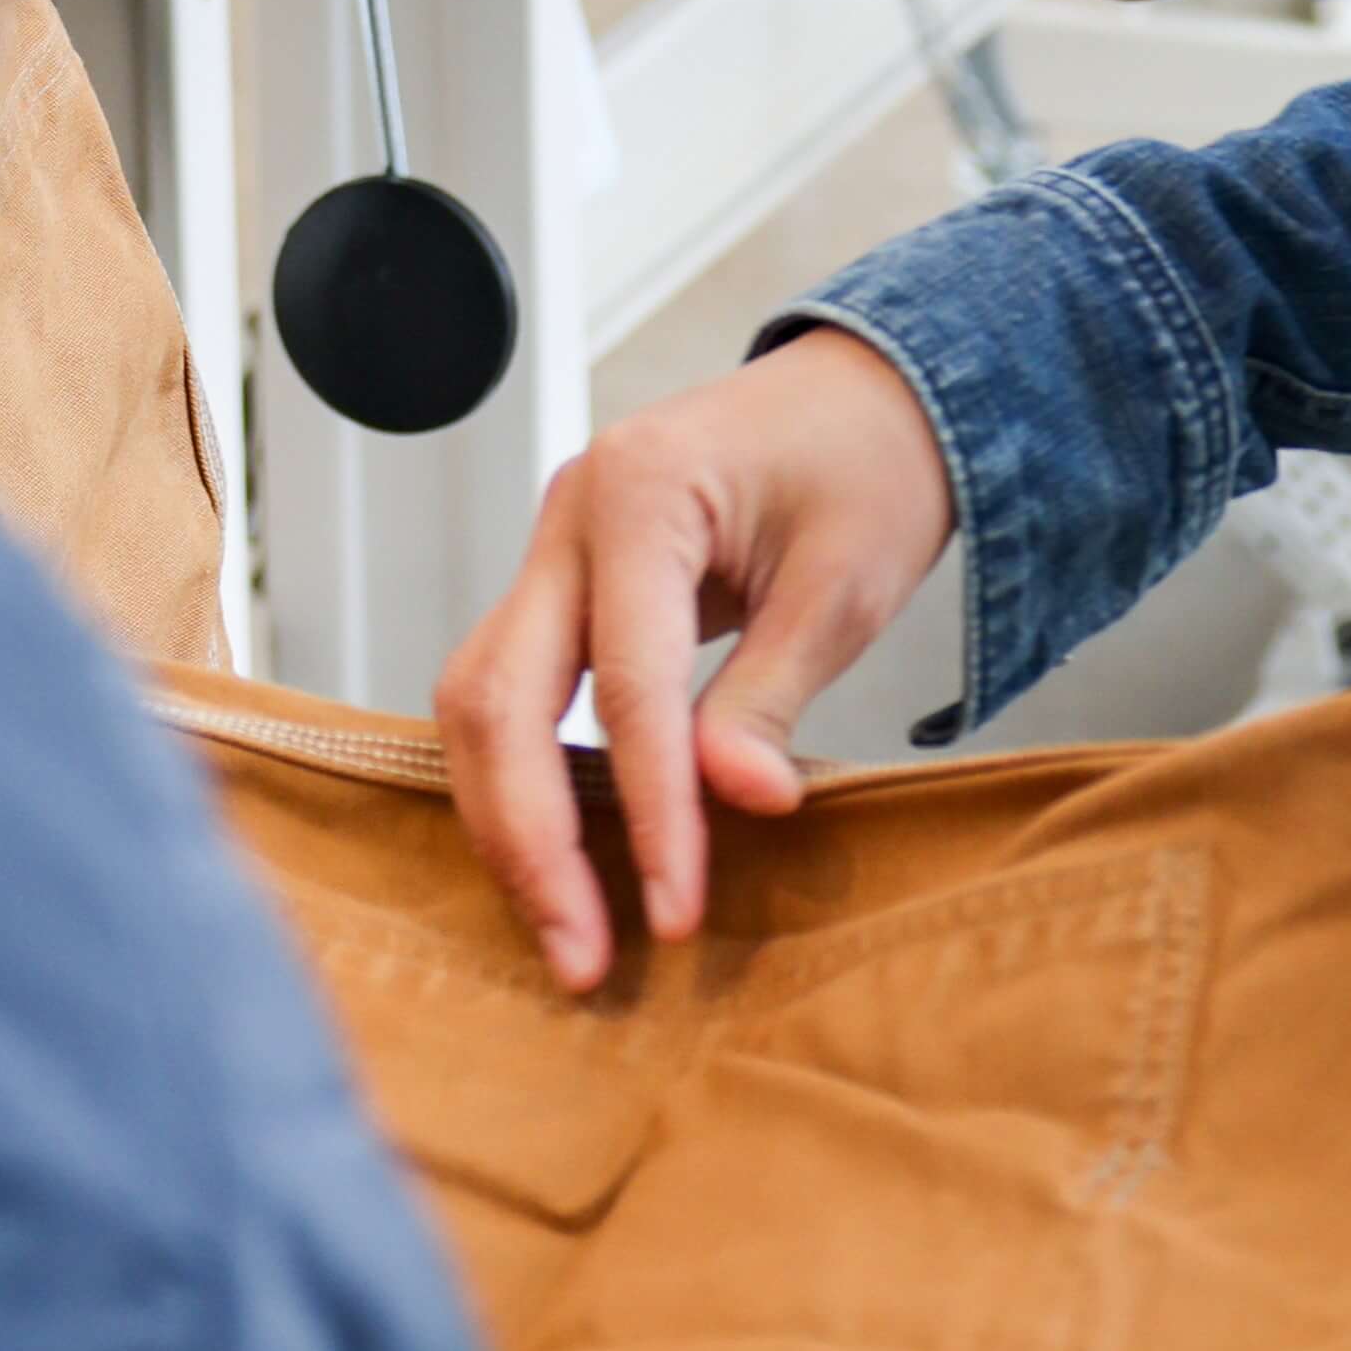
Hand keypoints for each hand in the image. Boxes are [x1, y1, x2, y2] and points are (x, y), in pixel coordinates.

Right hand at [435, 330, 957, 986]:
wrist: (871, 392)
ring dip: (509, 822)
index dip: (650, 810)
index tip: (678, 913)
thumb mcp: (844, 581)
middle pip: (500, 696)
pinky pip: (509, 690)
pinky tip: (558, 858)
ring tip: (567, 931)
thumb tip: (734, 804)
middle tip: (585, 958)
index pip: (625, 683)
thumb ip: (771, 692)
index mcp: (642, 488)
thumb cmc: (866, 464)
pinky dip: (521, 779)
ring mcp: (555, 545)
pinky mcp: (562, 584)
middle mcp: (571, 511)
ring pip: (479, 700)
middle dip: (532, 841)